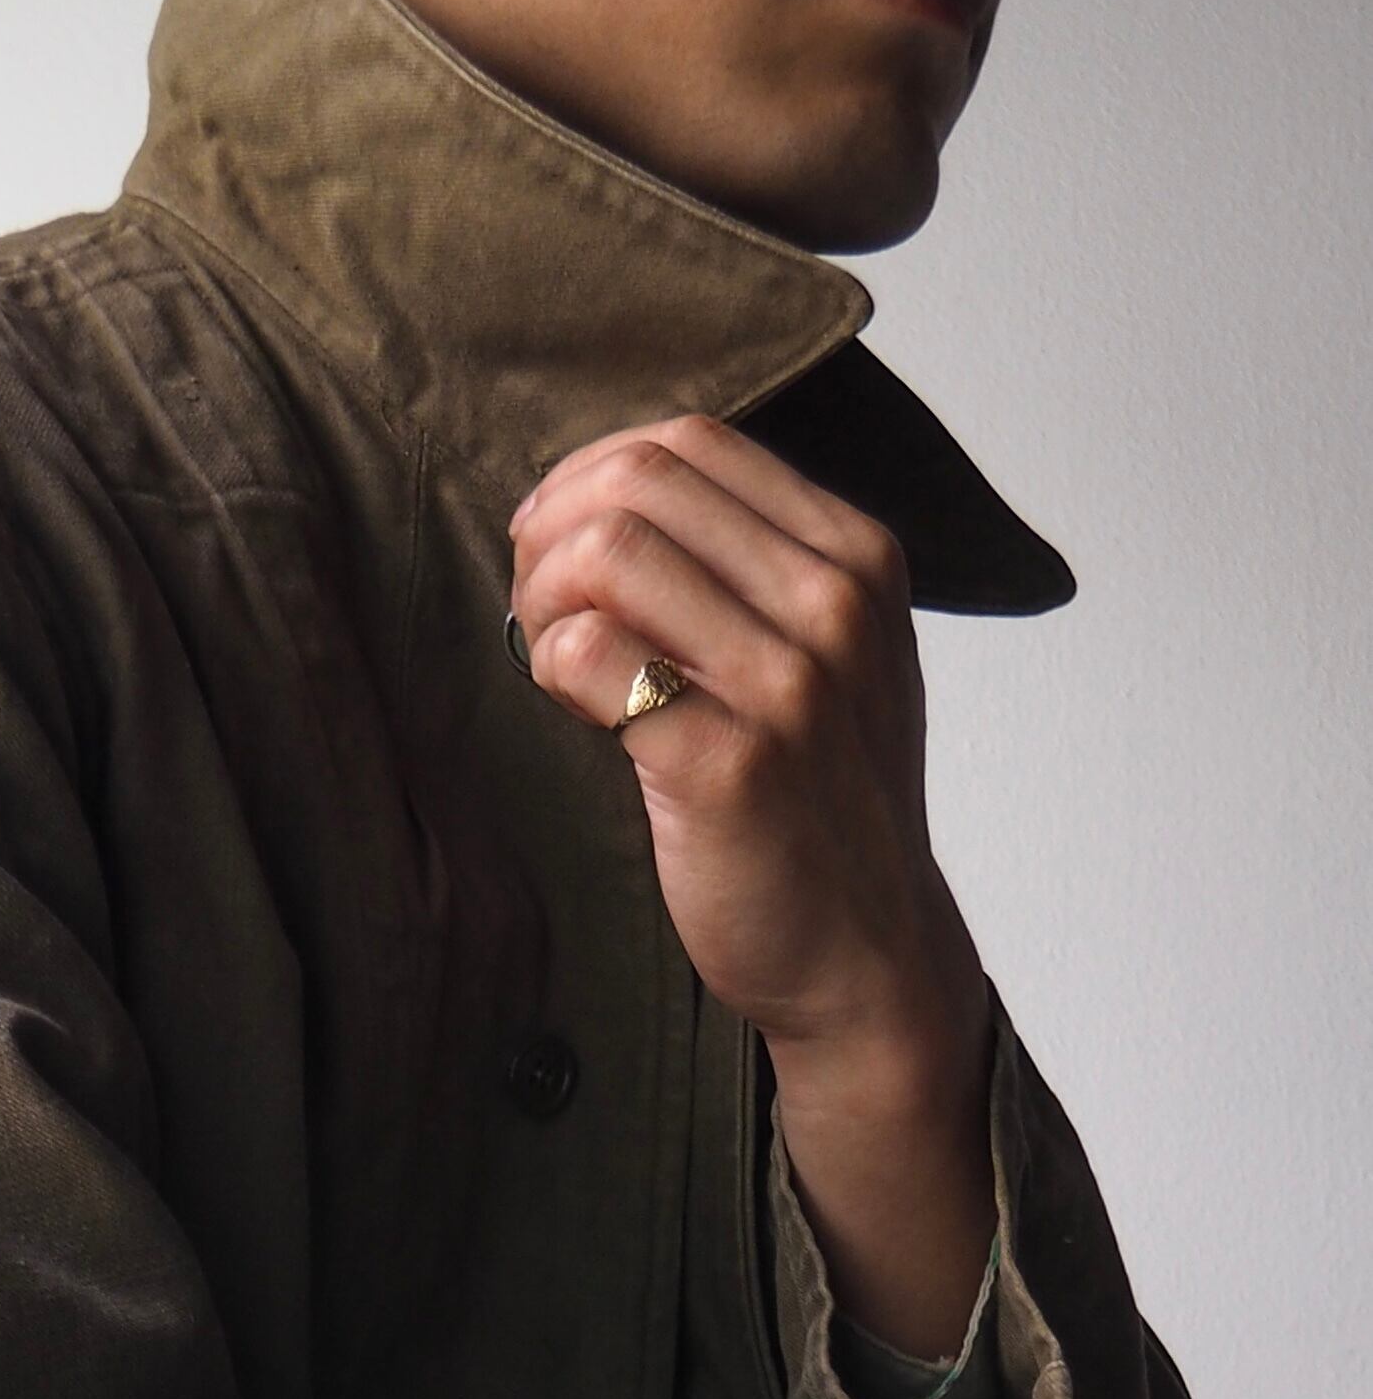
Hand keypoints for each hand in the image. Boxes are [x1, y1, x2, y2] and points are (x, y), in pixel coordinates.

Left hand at [507, 414, 995, 1357]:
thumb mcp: (827, 660)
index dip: (592, 477)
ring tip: (549, 657)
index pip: (692, 443)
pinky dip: (550, 668)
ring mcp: (787, 684)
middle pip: (639, 483)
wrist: (865, 955)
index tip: (557, 544)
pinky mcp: (726, 764)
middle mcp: (832, 606)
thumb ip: (744, 575)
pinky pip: (593, 660)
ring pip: (608, 556)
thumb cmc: (823, 810)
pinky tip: (568, 707)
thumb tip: (599, 510)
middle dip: (552, 530)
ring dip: (542, 598)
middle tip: (533, 603)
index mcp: (857, 558)